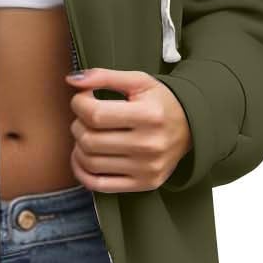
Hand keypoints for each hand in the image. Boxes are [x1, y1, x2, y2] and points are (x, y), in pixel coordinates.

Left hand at [65, 68, 191, 191]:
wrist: (191, 127)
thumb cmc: (160, 102)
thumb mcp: (138, 82)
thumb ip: (104, 77)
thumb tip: (71, 80)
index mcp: (149, 116)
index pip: (95, 115)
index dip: (79, 104)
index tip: (82, 99)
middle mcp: (149, 145)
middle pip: (89, 140)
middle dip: (78, 125)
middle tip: (85, 118)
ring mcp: (146, 169)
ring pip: (90, 162)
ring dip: (78, 147)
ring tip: (86, 135)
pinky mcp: (143, 184)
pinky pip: (98, 184)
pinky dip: (81, 172)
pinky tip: (83, 158)